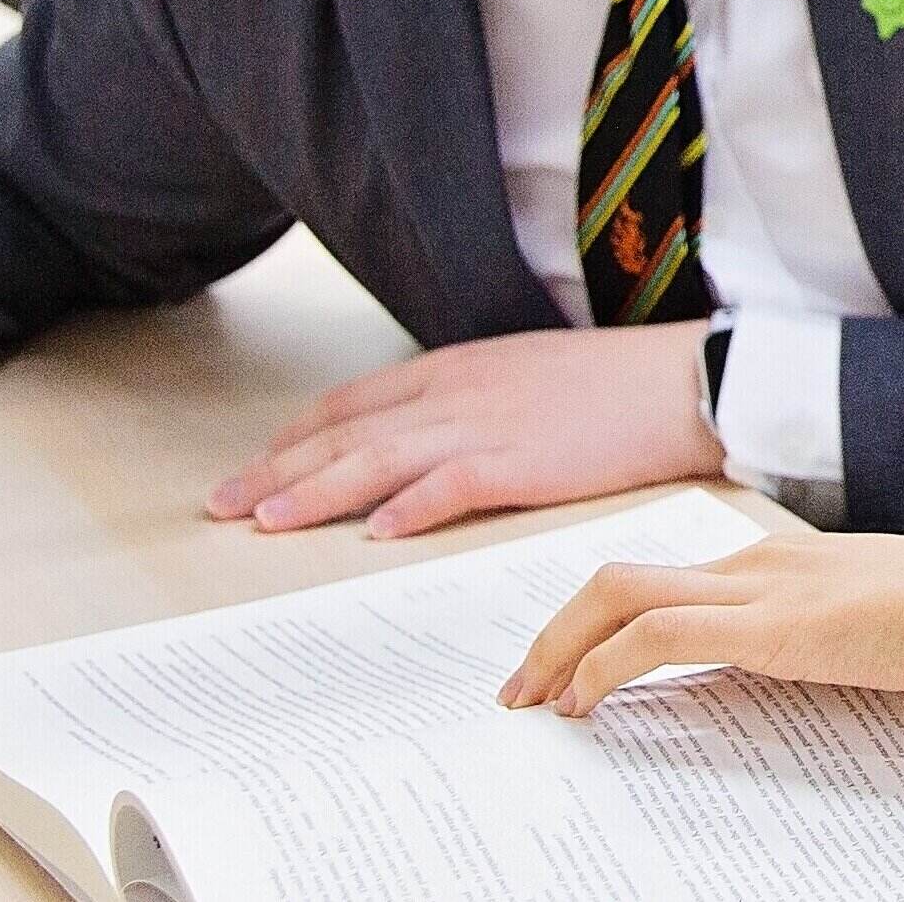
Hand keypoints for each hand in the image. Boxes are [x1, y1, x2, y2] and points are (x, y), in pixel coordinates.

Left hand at [207, 322, 725, 537]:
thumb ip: (466, 402)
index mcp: (453, 370)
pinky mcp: (525, 461)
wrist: (681, 379)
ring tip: (267, 521)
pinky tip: (375, 531)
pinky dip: (411, 507)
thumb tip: (422, 438)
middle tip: (222, 505)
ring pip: (380, 460)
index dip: (295, 438)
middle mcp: (455, 393)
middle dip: (278, 471)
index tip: (255, 467)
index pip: (352, 403)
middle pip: (346, 434)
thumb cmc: (609, 386)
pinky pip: (454, 485)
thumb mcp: (521, 376)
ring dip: (317, 493)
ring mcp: (487, 424)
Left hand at [499, 532, 903, 761]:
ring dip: (560, 648)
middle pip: (618, 577)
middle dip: (554, 633)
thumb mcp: (879, 637)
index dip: (602, 623)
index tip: (571, 671)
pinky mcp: (769, 624)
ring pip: (618, 594)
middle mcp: (755, 564)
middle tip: (521, 690)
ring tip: (532, 703)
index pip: (664, 580)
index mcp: (780, 564)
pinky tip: (585, 701)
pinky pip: (654, 635)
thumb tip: (805, 687)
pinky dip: (603, 666)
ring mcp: (759, 589)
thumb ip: (830, 651)